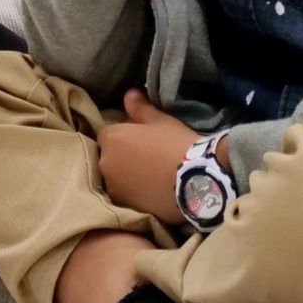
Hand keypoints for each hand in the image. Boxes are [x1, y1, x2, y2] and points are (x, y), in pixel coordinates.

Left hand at [97, 90, 195, 223]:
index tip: (141, 140)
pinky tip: (153, 194)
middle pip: (110, 158)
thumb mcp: (161, 121)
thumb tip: (128, 94)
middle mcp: (105, 164)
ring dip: (127, 178)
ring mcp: (114, 188)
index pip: (109, 134)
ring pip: (116, 180)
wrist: (197, 180)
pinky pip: (126, 198)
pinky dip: (135, 195)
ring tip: (151, 179)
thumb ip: (140, 108)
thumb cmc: (178, 144)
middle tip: (148, 159)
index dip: (125, 136)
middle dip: (123, 158)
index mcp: (111, 138)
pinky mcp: (126, 208)